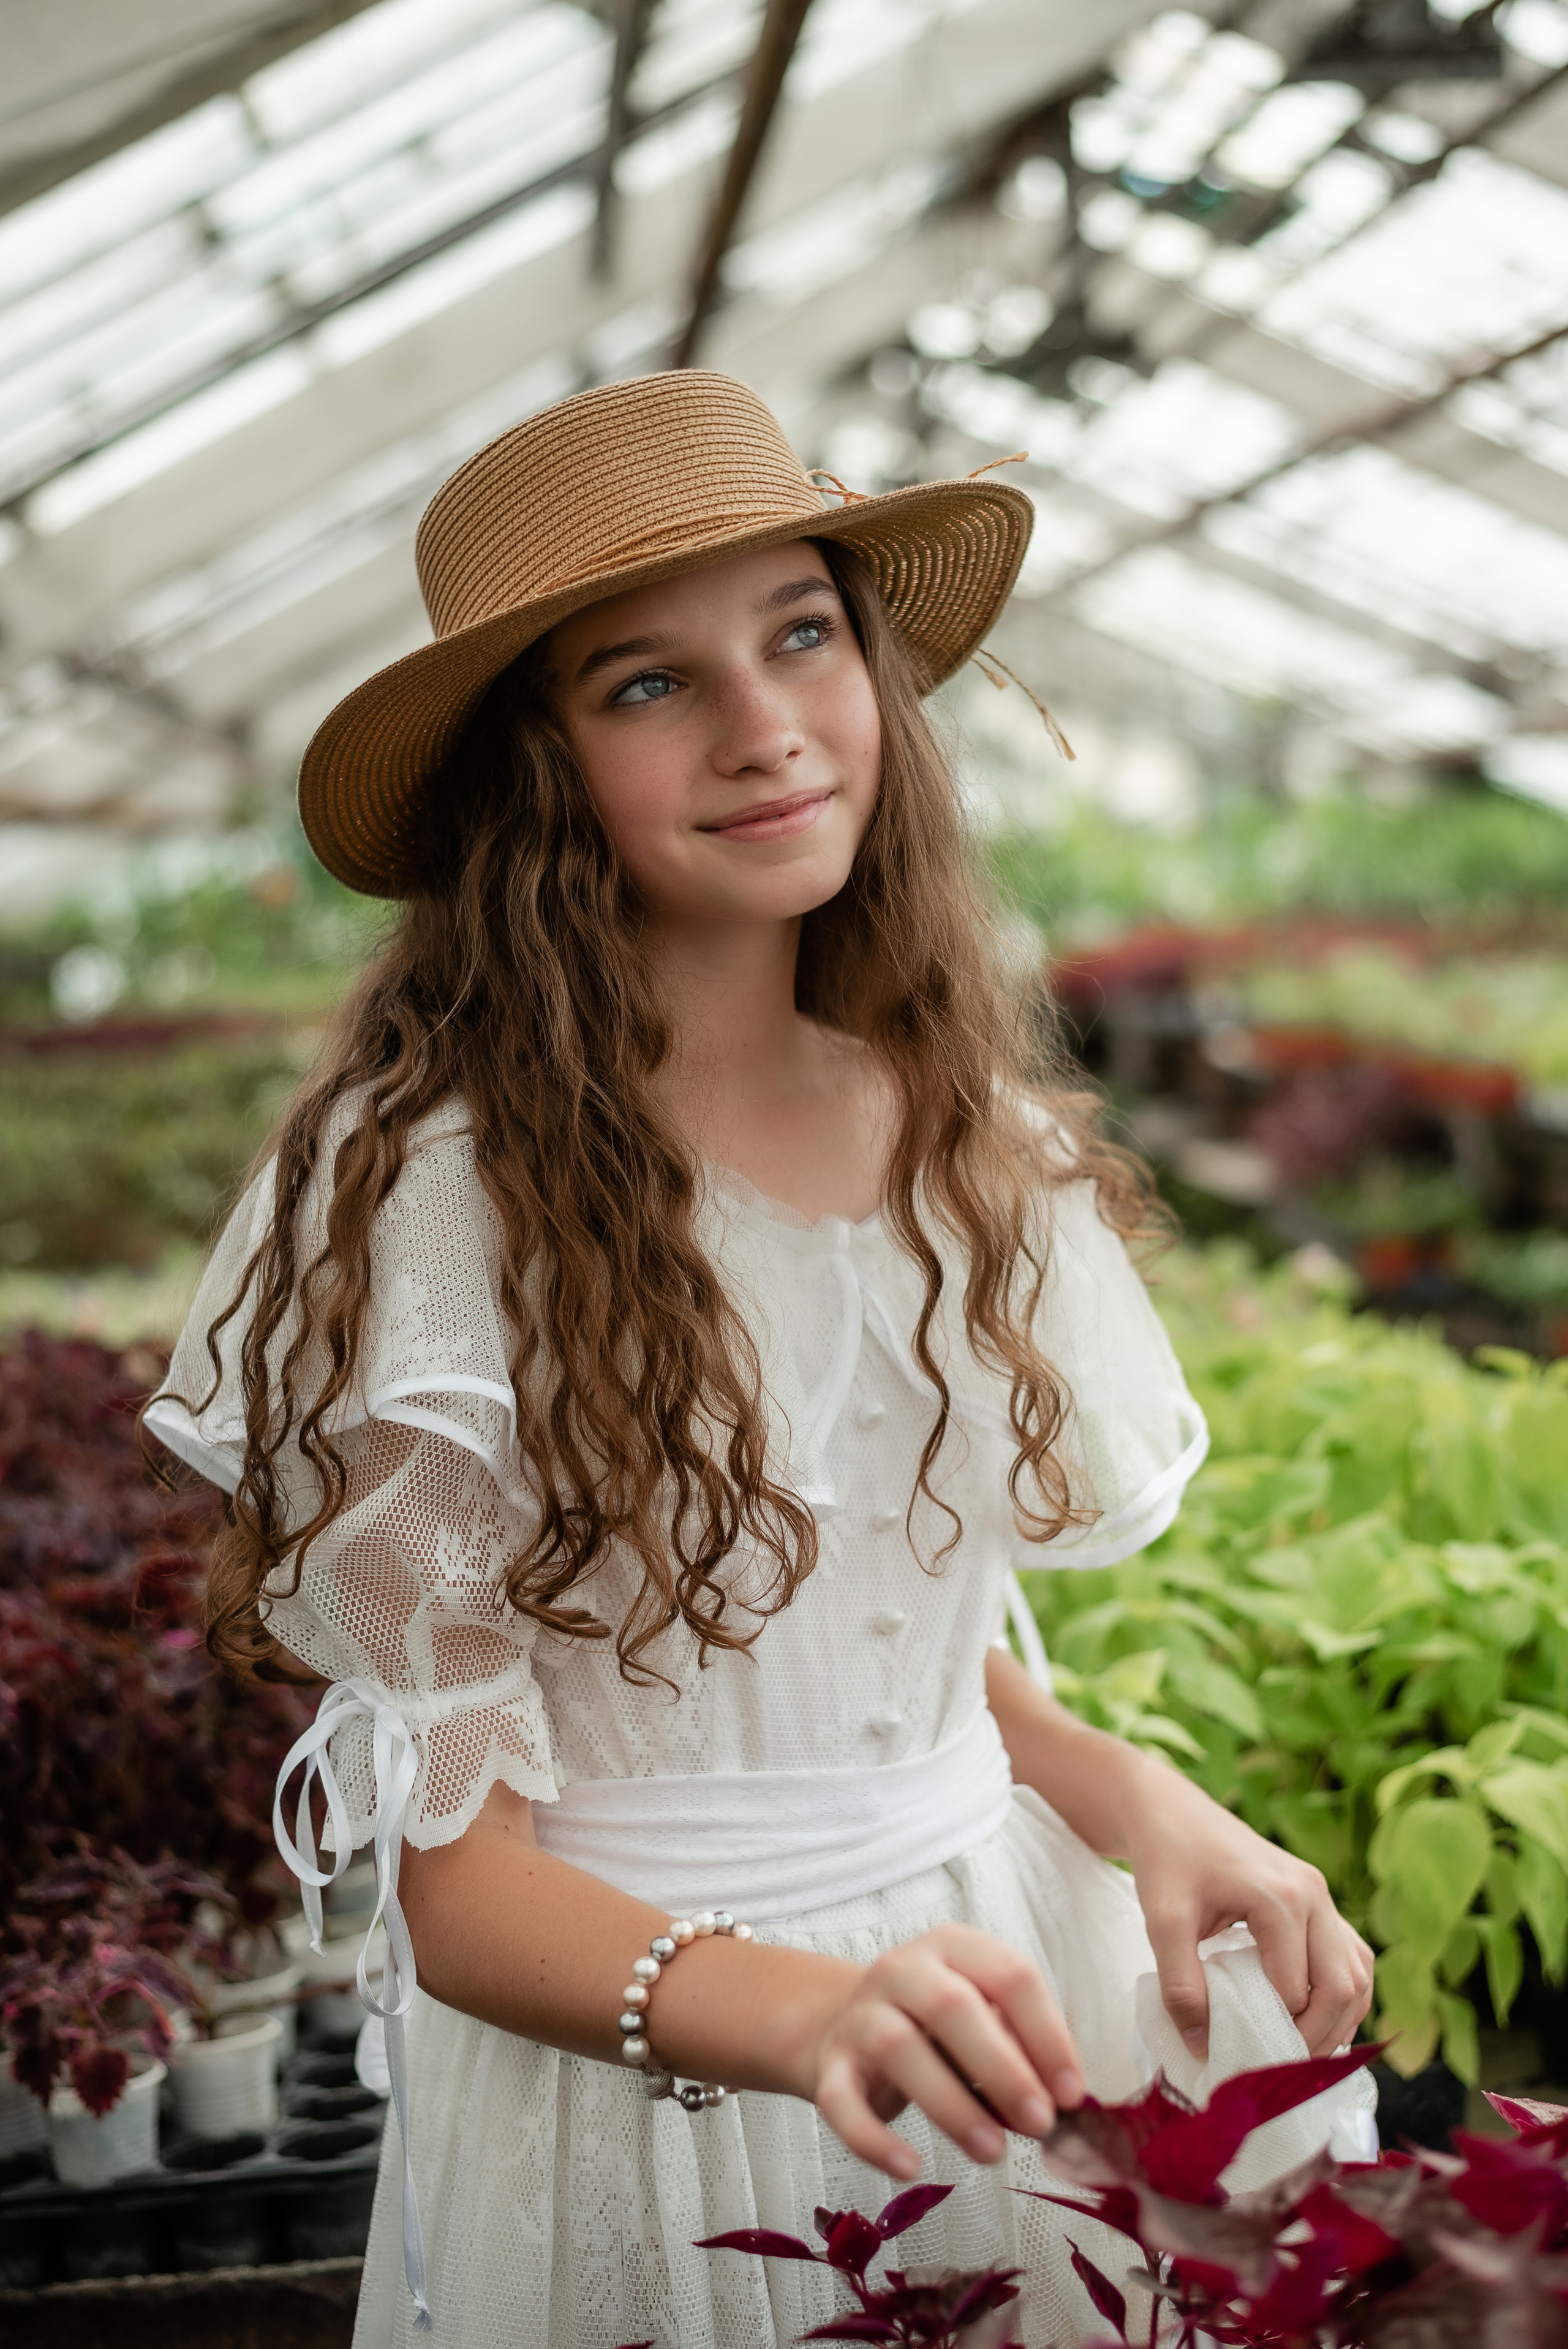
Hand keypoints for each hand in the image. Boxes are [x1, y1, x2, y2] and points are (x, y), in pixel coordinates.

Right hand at [794, 1923, 1083, 2179]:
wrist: (843, 2024)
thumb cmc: (934, 2028)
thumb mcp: (981, 2018)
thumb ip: (1017, 2045)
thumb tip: (1060, 2099)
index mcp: (954, 1947)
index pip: (1010, 1976)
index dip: (1048, 2035)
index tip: (1072, 2094)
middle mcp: (903, 1969)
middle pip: (952, 2006)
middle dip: (1003, 2069)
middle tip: (1040, 2123)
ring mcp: (861, 2015)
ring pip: (899, 2049)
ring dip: (952, 2106)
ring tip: (993, 2151)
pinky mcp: (829, 2066)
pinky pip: (842, 2102)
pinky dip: (874, 2139)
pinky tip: (909, 2169)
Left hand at [1122, 1768, 1373, 2059]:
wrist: (1171, 1811)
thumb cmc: (1166, 1860)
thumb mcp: (1162, 1921)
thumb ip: (1180, 1985)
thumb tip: (1203, 2046)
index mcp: (1281, 1898)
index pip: (1296, 1990)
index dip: (1275, 2033)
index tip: (1244, 2062)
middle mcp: (1314, 1895)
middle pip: (1342, 1987)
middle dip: (1318, 2037)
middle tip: (1280, 2068)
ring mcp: (1322, 1895)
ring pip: (1357, 1974)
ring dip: (1339, 2019)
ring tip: (1300, 2050)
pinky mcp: (1318, 1900)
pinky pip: (1350, 1956)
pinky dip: (1342, 1993)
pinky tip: (1315, 2017)